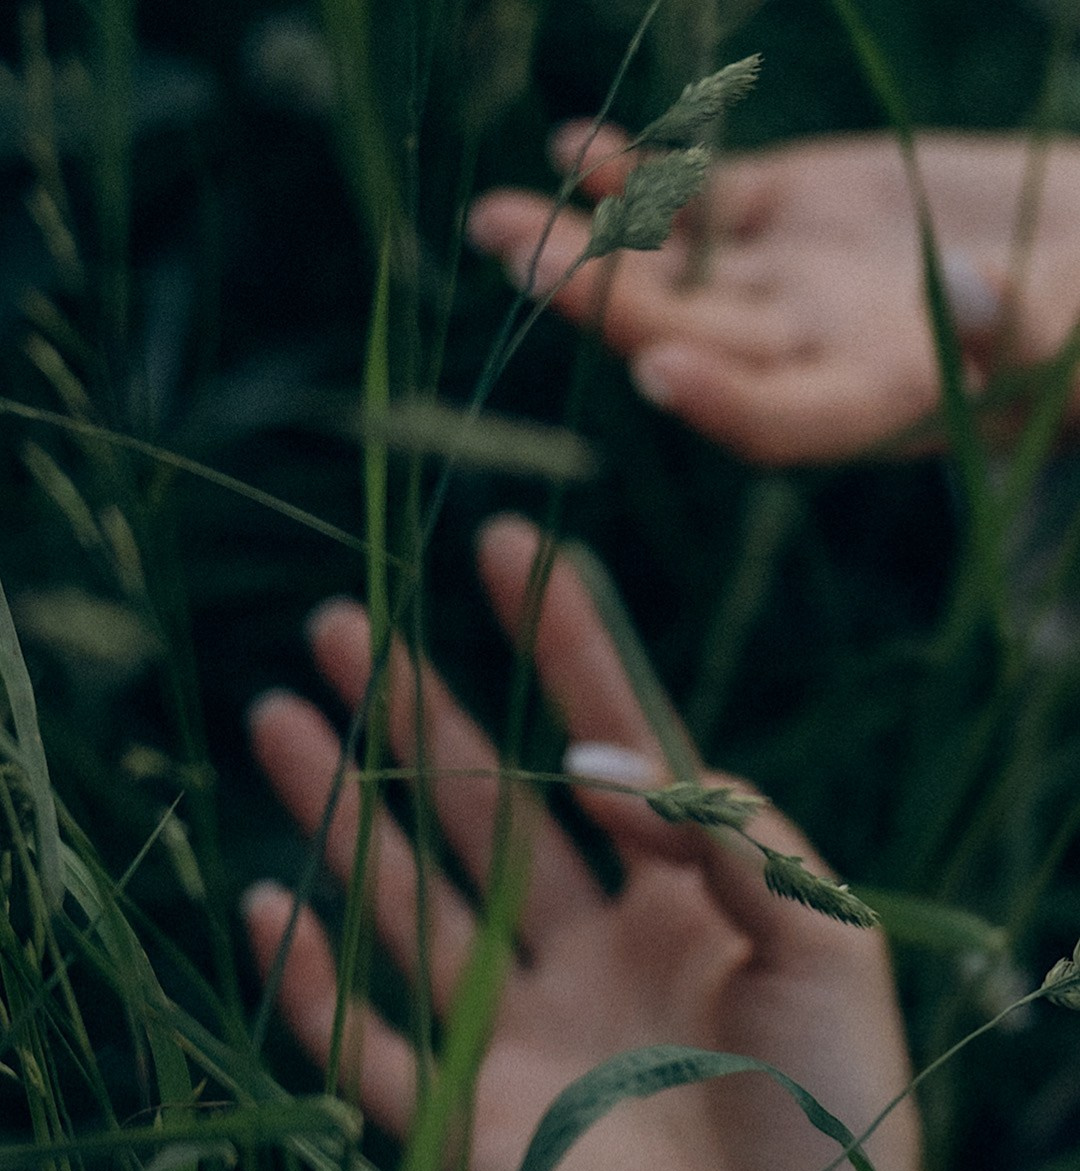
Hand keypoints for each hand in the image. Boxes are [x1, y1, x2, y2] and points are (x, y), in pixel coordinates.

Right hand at [244, 515, 930, 1170]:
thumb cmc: (837, 1110)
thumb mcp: (825, 934)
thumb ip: (734, 826)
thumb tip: (597, 756)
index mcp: (673, 899)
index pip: (601, 744)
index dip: (558, 647)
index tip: (510, 548)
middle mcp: (580, 949)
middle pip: (476, 805)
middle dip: (411, 713)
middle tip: (339, 621)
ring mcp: (512, 1030)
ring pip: (404, 900)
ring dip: (338, 812)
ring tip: (278, 716)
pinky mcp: (460, 1121)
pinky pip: (363, 1042)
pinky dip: (309, 980)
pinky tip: (266, 900)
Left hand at [467, 127, 1079, 463]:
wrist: (1062, 242)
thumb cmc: (1074, 300)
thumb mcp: (1060, 318)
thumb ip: (1012, 322)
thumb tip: (970, 298)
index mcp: (864, 399)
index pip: (778, 421)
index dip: (721, 400)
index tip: (659, 370)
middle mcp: (799, 351)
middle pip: (690, 338)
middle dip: (608, 305)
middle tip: (524, 261)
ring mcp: (772, 282)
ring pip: (664, 272)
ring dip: (585, 243)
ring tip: (499, 217)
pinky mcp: (768, 213)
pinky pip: (687, 198)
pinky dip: (633, 174)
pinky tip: (574, 151)